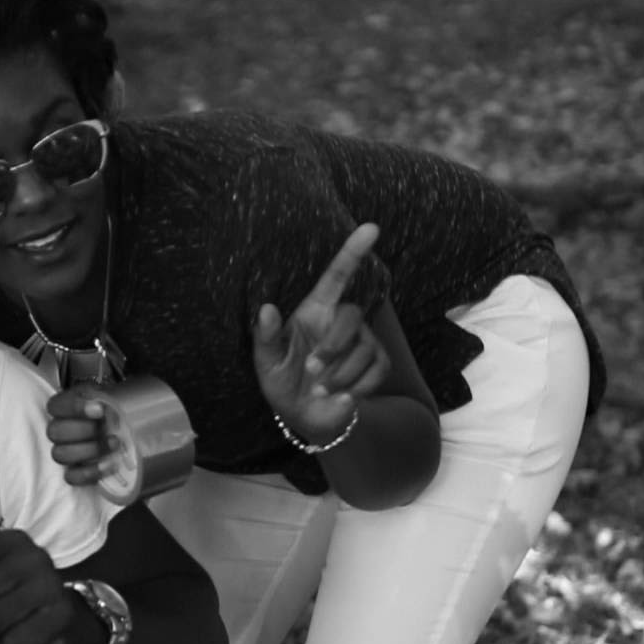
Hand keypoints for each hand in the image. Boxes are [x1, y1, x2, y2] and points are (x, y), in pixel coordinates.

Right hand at [45, 385, 118, 485]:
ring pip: (60, 454)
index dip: (75, 408)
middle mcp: (58, 429)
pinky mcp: (72, 473)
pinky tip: (111, 464)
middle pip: (54, 432)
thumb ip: (104, 399)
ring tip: (115, 444)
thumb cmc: (111, 412)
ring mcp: (63, 452)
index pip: (54, 406)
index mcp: (63, 407)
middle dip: (84, 430)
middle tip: (108, 428)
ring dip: (90, 450)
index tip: (100, 410)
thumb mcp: (108, 397)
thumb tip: (107, 407)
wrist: (122, 431)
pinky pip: (71, 477)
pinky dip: (91, 472)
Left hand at [252, 223, 391, 441]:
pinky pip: (377, 370)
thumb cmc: (282, 380)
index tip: (370, 227)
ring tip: (321, 390)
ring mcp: (364, 341)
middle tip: (312, 371)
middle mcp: (341, 321)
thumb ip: (265, 337)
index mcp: (314, 311)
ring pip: (364, 349)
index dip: (352, 252)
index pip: (337, 276)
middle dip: (333, 347)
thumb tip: (265, 309)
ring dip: (339, 376)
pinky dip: (356, 388)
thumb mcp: (266, 362)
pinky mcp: (378, 364)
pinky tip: (341, 397)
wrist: (305, 416)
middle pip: (351, 317)